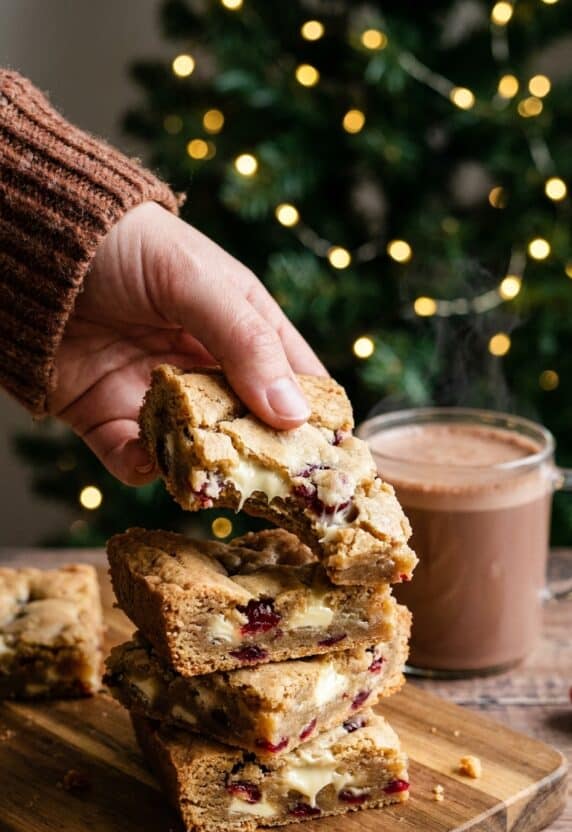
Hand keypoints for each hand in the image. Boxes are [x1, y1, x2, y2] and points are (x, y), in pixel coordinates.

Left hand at [50, 201, 325, 484]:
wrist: (30, 243)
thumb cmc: (126, 244)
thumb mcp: (196, 280)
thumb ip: (245, 342)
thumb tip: (295, 414)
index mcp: (242, 327)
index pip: (296, 380)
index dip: (317, 418)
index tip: (334, 459)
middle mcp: (205, 368)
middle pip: (249, 428)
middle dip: (261, 458)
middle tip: (275, 487)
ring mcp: (158, 397)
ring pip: (194, 452)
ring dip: (200, 467)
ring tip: (205, 475)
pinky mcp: (108, 419)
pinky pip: (133, 458)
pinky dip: (142, 466)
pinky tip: (147, 459)